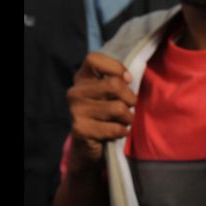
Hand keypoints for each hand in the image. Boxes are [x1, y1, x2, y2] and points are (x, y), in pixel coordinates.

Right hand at [65, 52, 135, 168]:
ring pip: (118, 108)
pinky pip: (115, 128)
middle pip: (114, 84)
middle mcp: (75, 92)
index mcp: (81, 78)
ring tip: (124, 121)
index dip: (116, 67)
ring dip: (128, 118)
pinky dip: (123, 132)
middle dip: (130, 98)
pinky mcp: (81, 129)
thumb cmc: (105, 115)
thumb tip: (128, 78)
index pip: (94, 59)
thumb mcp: (109, 94)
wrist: (88, 146)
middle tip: (129, 107)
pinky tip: (118, 132)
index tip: (127, 80)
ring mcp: (76, 110)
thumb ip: (116, 81)